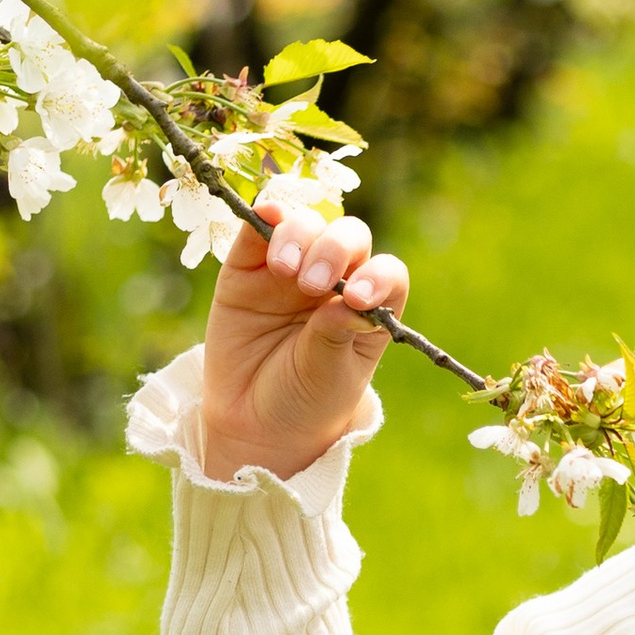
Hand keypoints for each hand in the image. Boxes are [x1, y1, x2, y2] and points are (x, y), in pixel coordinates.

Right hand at [201, 181, 410, 482]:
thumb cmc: (305, 399)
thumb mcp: (329, 375)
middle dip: (334, 250)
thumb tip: (349, 299)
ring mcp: (292, 267)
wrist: (251, 419)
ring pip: (306, 225)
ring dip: (300, 236)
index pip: (386, 273)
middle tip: (313, 285)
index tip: (359, 299)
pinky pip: (258, 227)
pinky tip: (267, 220)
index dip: (378, 275)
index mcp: (368, 306)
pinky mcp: (248, 264)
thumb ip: (337, 335)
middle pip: (348, 237)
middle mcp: (335, 279)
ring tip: (286, 271)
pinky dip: (265, 215)